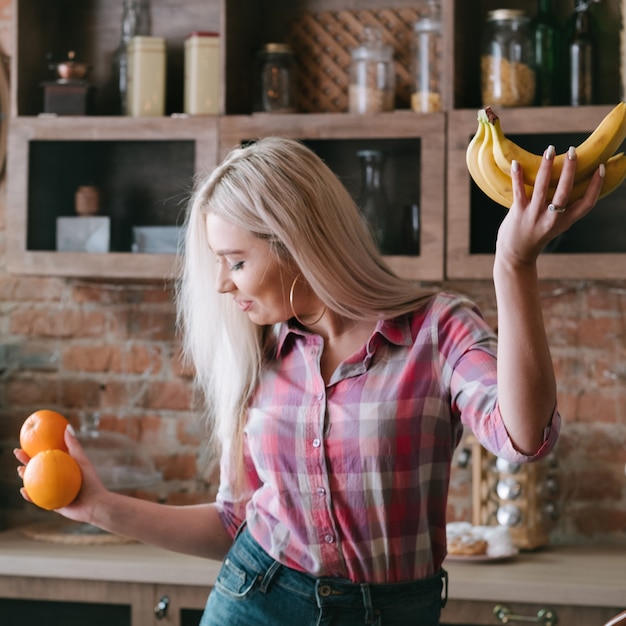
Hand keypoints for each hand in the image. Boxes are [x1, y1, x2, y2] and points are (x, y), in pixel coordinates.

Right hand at [15, 426, 109, 521]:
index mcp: (63, 468)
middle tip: (18, 453)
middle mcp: (57, 479)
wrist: (95, 504)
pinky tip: (23, 490)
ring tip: (19, 470)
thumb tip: (67, 426)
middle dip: (26, 461)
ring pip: (35, 483)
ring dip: (24, 477)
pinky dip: (29, 496)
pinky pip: (38, 500)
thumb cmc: (91, 481)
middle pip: (38, 469)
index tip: (28, 440)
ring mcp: (53, 491)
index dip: (36, 449)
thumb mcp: (82, 461)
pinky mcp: (51, 504)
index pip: (47, 456)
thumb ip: (74, 445)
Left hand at [495, 145, 604, 267]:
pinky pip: (518, 191)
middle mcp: (552, 218)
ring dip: (546, 167)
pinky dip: (517, 176)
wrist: (515, 254)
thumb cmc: (538, 234)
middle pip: (565, 191)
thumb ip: (564, 207)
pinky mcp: (518, 213)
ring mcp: (534, 215)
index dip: (596, 186)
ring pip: (542, 187)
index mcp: (565, 221)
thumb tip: (571, 179)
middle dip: (570, 170)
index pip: (587, 203)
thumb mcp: (557, 224)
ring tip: (550, 149)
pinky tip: (516, 162)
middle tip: (573, 151)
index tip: (600, 167)